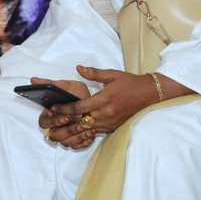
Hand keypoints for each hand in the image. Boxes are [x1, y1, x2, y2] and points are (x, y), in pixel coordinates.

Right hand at [33, 78, 95, 147]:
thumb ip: (49, 83)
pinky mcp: (75, 141)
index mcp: (50, 114)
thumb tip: (33, 80)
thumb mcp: (65, 86)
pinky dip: (84, 142)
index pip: (44, 122)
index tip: (65, 117)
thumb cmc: (77, 93)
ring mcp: (65, 135)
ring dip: (77, 136)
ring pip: (65, 142)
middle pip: (54, 135)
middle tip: (79, 123)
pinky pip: (77, 146)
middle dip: (67, 130)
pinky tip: (92, 135)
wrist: (94, 100)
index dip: (53, 122)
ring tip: (89, 128)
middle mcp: (56, 126)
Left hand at [40, 66, 157, 143]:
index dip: (64, 108)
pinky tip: (77, 127)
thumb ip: (94, 73)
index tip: (54, 107)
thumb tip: (79, 68)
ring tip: (60, 125)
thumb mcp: (112, 75)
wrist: (149, 94)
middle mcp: (106, 113)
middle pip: (80, 120)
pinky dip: (86, 129)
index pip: (79, 107)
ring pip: (86, 128)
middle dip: (65, 120)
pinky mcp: (113, 127)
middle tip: (52, 119)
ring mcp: (110, 122)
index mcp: (104, 99)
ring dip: (74, 127)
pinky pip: (95, 131)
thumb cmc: (130, 83)